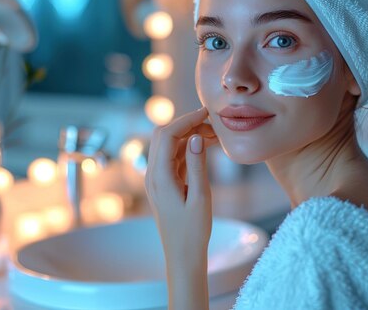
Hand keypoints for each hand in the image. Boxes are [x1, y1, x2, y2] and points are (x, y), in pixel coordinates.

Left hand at [145, 106, 218, 261]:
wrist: (182, 256)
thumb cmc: (192, 231)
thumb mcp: (201, 197)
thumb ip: (197, 165)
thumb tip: (196, 137)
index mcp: (159, 176)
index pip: (167, 135)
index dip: (186, 119)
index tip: (206, 112)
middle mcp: (152, 175)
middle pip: (165, 136)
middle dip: (187, 124)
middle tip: (213, 123)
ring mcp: (156, 179)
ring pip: (169, 147)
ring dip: (189, 136)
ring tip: (214, 134)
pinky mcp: (163, 184)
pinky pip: (173, 159)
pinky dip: (187, 149)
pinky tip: (205, 147)